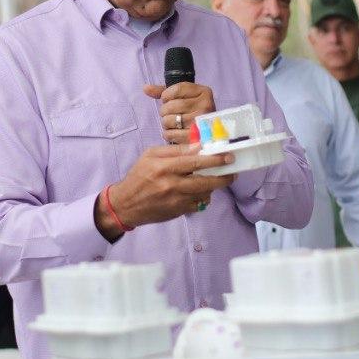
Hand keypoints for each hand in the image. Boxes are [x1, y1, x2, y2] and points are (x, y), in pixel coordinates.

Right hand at [97, 144, 236, 237]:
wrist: (126, 204)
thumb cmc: (139, 176)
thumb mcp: (151, 156)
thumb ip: (174, 150)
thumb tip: (198, 146)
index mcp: (163, 166)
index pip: (194, 161)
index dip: (214, 159)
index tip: (227, 156)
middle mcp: (171, 184)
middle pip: (204, 179)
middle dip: (222, 175)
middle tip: (232, 171)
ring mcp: (176, 200)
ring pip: (204, 192)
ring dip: (213, 186)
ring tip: (217, 179)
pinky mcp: (178, 211)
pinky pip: (198, 204)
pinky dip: (203, 197)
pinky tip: (201, 191)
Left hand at [144, 82, 215, 143]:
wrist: (208, 133)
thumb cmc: (192, 112)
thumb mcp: (182, 97)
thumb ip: (164, 91)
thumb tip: (145, 88)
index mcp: (204, 92)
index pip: (176, 89)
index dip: (166, 96)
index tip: (168, 100)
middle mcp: (205, 106)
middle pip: (170, 105)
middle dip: (165, 111)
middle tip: (172, 114)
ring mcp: (200, 123)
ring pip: (168, 120)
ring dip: (166, 123)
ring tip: (174, 123)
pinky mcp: (194, 138)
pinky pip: (170, 134)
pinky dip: (168, 134)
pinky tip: (176, 132)